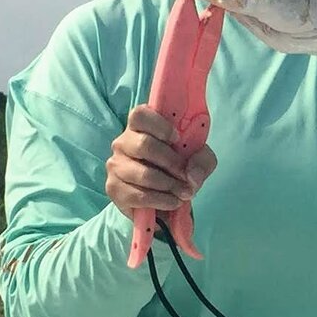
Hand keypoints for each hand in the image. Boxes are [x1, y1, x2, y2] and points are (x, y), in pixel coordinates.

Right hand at [106, 104, 217, 219]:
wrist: (165, 201)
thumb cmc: (178, 170)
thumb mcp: (199, 160)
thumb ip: (202, 160)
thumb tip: (191, 175)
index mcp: (140, 127)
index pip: (140, 115)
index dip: (160, 126)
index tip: (177, 139)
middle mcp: (123, 142)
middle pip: (144, 144)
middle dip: (171, 162)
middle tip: (185, 175)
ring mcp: (115, 165)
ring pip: (143, 173)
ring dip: (169, 185)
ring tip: (183, 193)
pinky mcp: (114, 188)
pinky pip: (139, 195)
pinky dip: (161, 200)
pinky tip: (172, 201)